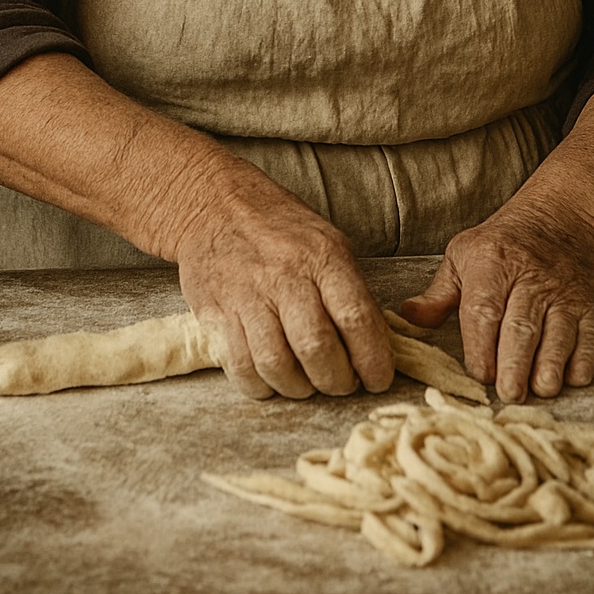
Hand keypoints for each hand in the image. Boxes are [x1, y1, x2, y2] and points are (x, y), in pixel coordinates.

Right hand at [175, 155, 393, 401]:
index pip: (356, 318)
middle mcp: (285, 276)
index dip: (373, 360)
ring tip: (308, 383)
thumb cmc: (280, 227)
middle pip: (317, 349)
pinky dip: (261, 386)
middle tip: (342, 384)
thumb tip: (373, 343)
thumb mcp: (327, 242)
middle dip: (337, 381)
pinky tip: (272, 379)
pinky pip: (240, 368)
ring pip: (277, 365)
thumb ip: (349, 289)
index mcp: (322, 256)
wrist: (215, 205)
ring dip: (299, 388)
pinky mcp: (216, 313)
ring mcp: (247, 296)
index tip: (379, 379)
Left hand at [400, 196, 593, 402]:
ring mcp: (567, 291)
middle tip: (507, 394)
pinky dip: (582, 362)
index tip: (479, 374)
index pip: (484, 311)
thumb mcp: (465, 254)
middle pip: (521, 328)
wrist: (566, 216)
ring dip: (548, 369)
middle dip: (514, 366)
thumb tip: (408, 317)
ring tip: (537, 390)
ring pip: (558, 336)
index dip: (481, 347)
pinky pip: (591, 338)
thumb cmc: (506, 242)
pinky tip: (569, 378)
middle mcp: (532, 276)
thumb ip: (439, 293)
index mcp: (493, 263)